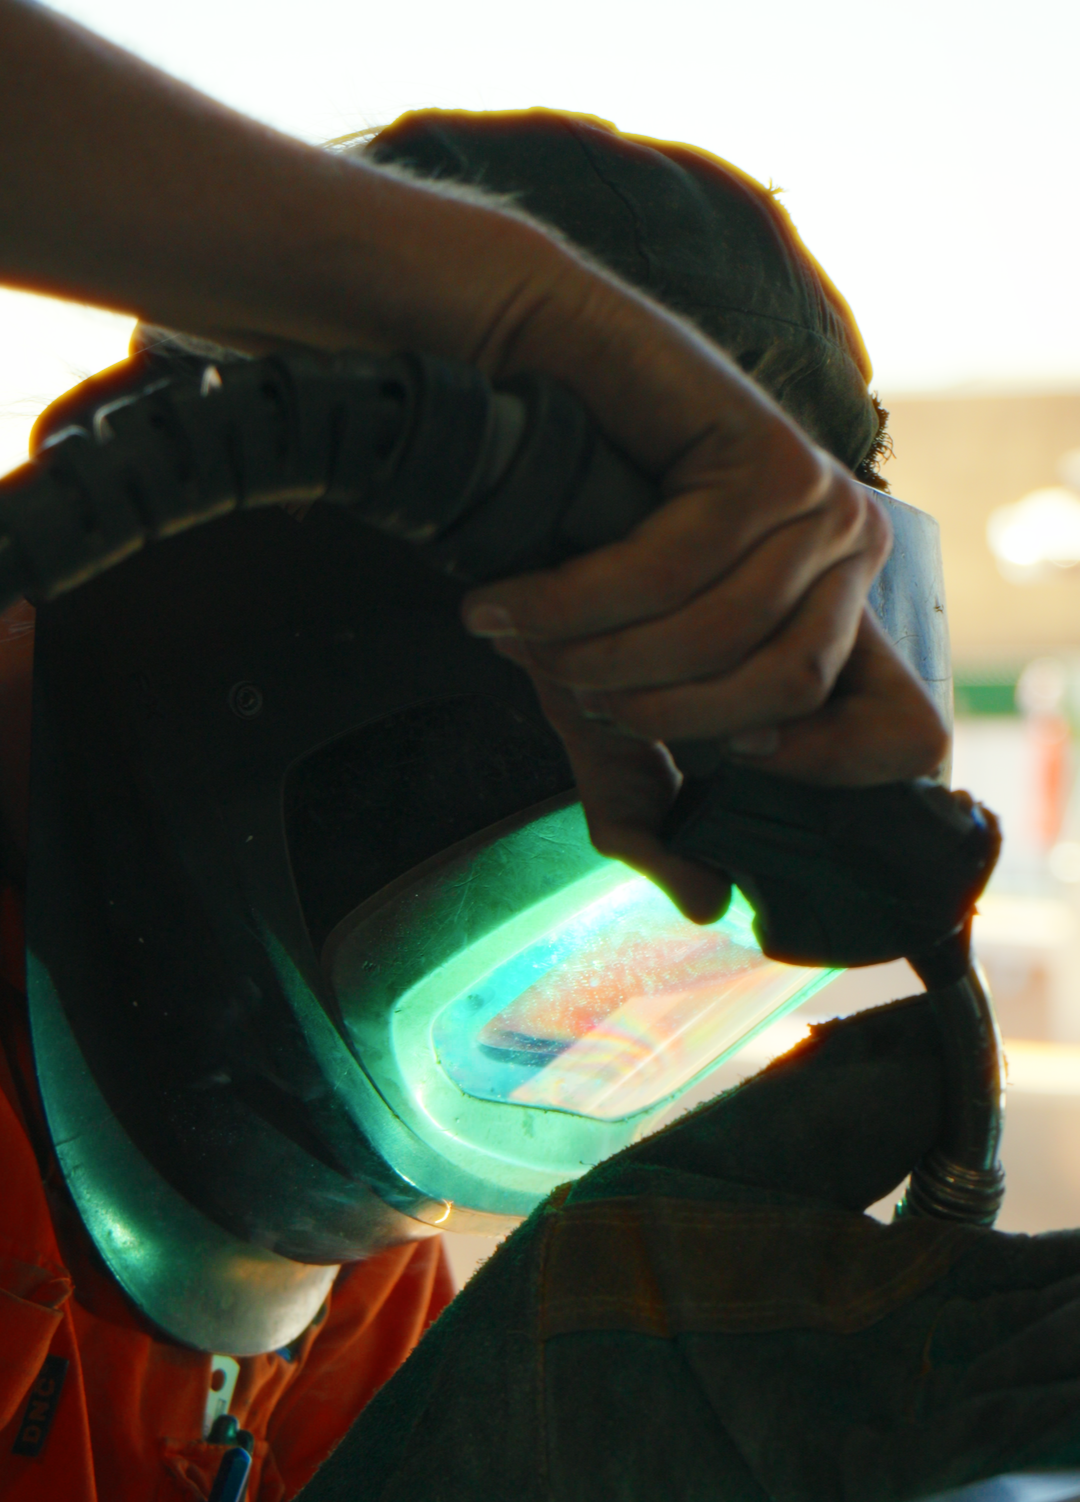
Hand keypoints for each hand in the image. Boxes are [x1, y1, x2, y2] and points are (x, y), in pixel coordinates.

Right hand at [448, 266, 945, 914]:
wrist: (515, 406)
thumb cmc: (567, 565)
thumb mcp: (602, 712)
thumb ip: (650, 808)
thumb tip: (711, 905)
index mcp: (837, 624)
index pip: (907, 736)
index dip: (822, 774)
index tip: (719, 775)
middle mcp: (849, 560)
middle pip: (787, 696)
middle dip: (652, 711)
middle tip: (566, 685)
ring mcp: (819, 502)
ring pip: (725, 639)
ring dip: (602, 659)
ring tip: (525, 635)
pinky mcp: (768, 455)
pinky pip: (674, 574)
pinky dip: (573, 604)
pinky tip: (509, 605)